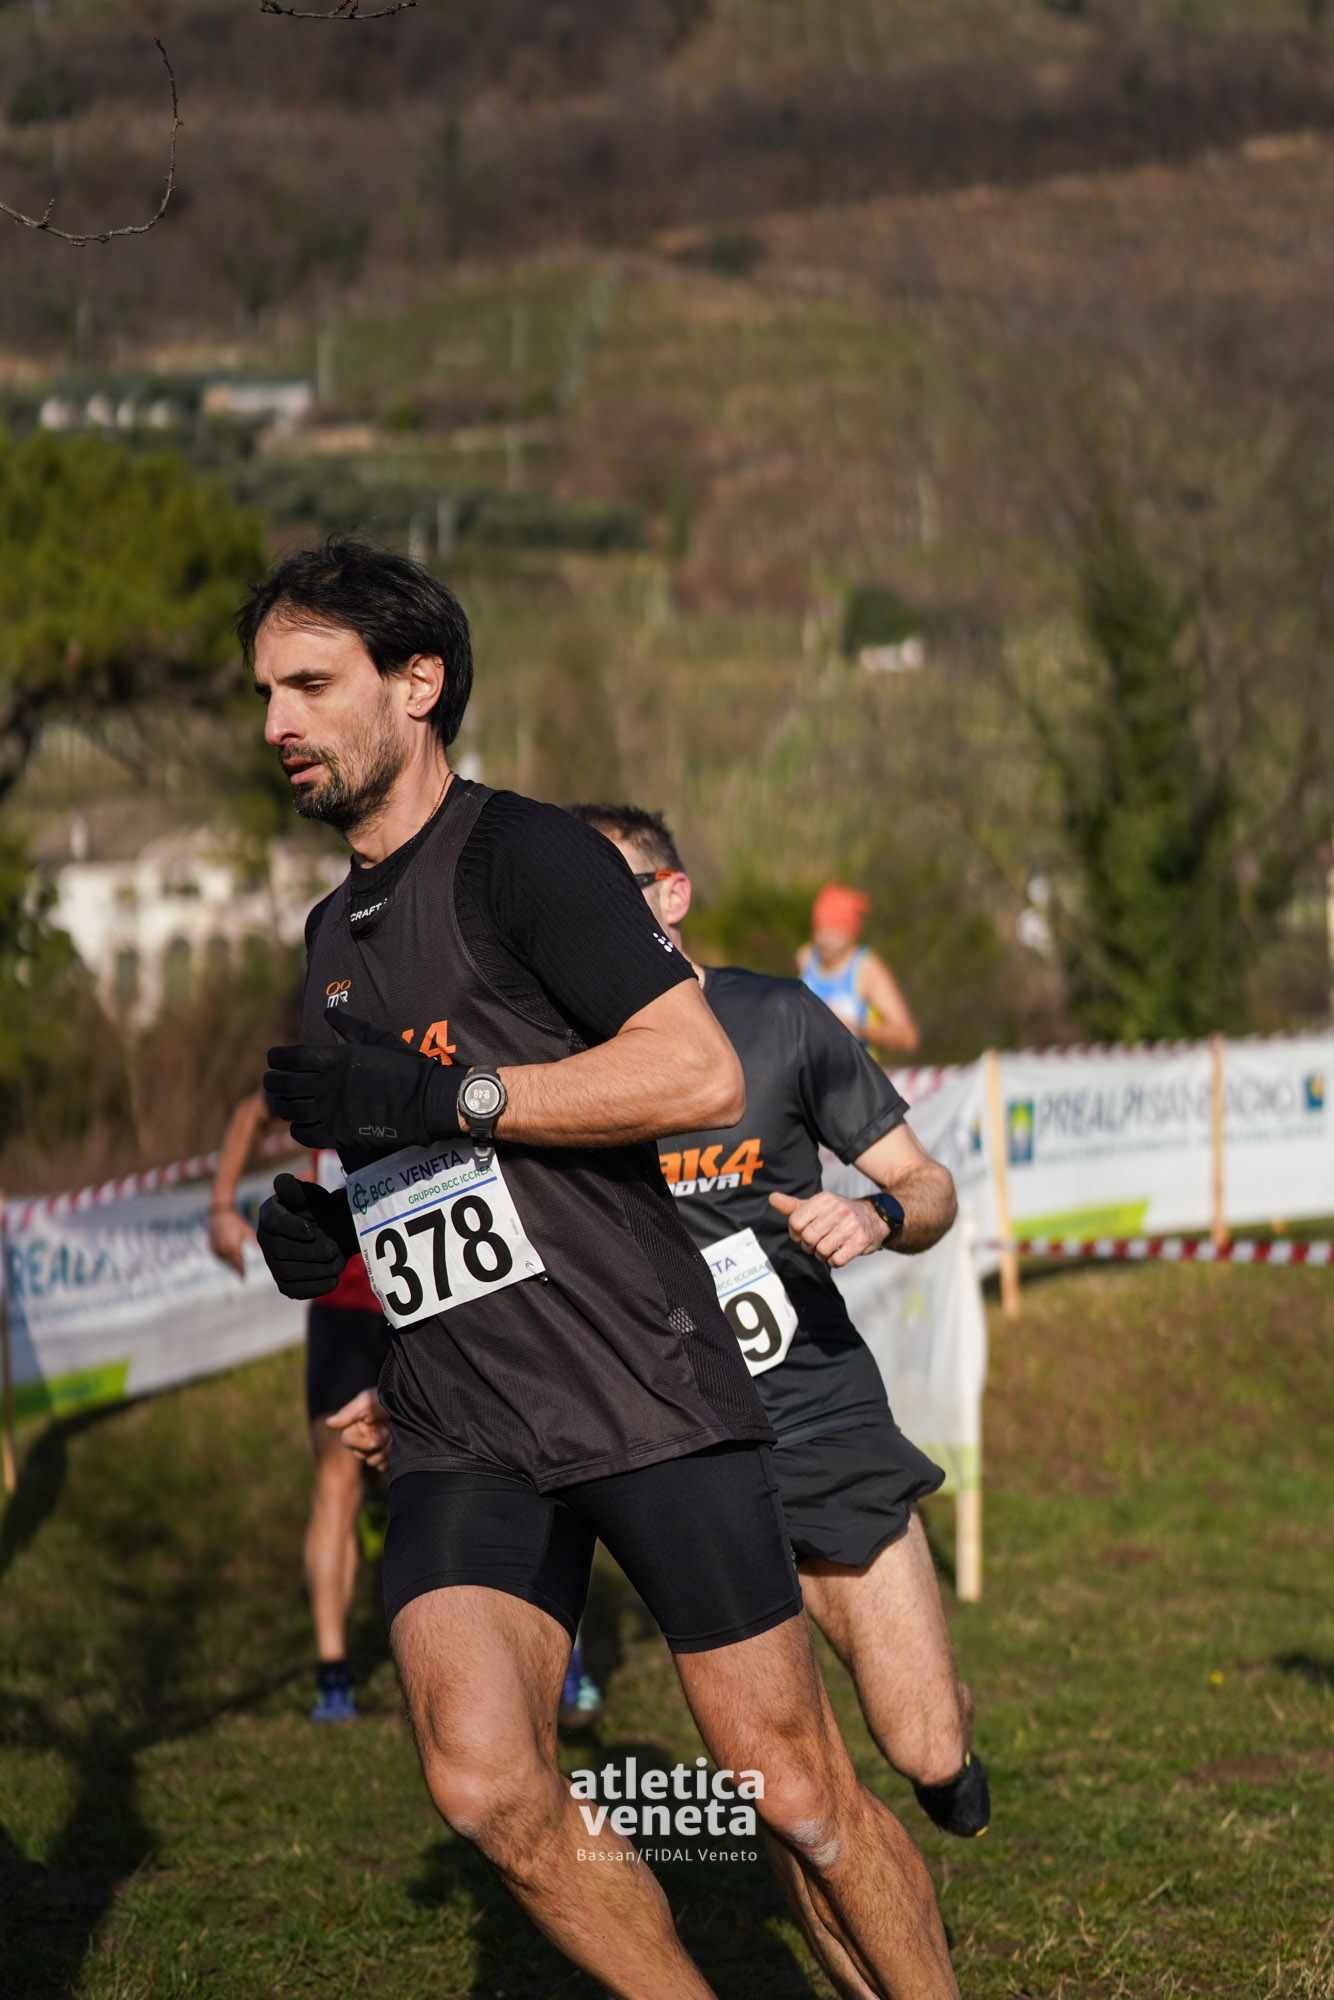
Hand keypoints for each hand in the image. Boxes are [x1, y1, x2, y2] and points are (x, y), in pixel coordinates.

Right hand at [208, 1206, 255, 1277]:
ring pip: (224, 1261)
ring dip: (230, 1264)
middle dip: (236, 1269)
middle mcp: (224, 1250)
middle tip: (241, 1275)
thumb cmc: (236, 1221)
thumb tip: (262, 1251)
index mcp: (233, 1247)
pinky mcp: (211, 1246)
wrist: (220, 1213)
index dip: (241, 1271)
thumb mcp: (247, 1230)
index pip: (238, 1263)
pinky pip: (218, 1256)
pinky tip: (228, 1260)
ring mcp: (216, 1248)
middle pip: (231, 1264)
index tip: (244, 1278)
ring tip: (236, 1268)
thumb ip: (254, 1242)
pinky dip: (223, 1259)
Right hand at [256, 1173, 358, 1299]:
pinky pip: (293, 1290)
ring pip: (287, 1272)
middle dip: (309, 1251)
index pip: (273, 1222)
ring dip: (315, 1270)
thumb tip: (281, 1181)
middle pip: (280, 1250)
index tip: (311, 1232)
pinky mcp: (284, 1282)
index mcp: (269, 1213)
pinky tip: (333, 1280)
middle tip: (334, 1249)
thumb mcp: (312, 1195)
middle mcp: (265, 1239)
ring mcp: (273, 1262)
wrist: (336, 1231)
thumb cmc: (322, 1210)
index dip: (291, 1228)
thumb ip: (297, 1189)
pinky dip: (314, 1288)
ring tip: (338, 1263)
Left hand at [264, 1013, 461, 1151]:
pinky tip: (300, 1124)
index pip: (289, 1057)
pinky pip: (304, 1134)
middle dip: (272, 1081)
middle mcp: (327, 1084)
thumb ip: (350, 1026)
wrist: (426, 1101)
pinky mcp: (338, 1135)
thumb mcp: (378, 1038)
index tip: (274, 1058)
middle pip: (282, 1083)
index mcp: (334, 1058)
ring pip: (289, 1110)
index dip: (277, 1058)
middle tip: (272, 1081)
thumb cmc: (405, 1066)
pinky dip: (297, 1129)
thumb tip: (330, 1012)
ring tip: (283, 1102)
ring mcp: (331, 1111)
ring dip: (281, 1105)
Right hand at [327, 1387, 391, 1472]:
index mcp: (357, 1425)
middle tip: (388, 1438)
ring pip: (372, 1461)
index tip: (376, 1440)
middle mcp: (365, 1436)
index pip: (348, 1441)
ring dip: (383, 1455)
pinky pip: (384, 1466)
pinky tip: (397, 1452)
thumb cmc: (388, 1396)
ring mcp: (379, 1446)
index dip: (361, 1443)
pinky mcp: (391, 1453)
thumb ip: (348, 1412)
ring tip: (395, 1442)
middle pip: (360, 1454)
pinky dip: (390, 1462)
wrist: (413, 1400)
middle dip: (374, 1449)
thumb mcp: (368, 1400)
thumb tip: (329, 1423)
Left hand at [768, 1189, 890, 1266]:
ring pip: (821, 1250)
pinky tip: (838, 1254)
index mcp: (824, 1199)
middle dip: (808, 1246)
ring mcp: (851, 1226)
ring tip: (827, 1249)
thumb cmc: (838, 1214)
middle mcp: (838, 1210)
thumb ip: (793, 1206)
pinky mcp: (860, 1241)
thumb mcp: (817, 1206)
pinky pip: (836, 1260)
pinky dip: (833, 1262)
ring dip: (821, 1255)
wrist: (874, 1218)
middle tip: (815, 1244)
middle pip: (808, 1238)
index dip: (795, 1234)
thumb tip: (771, 1198)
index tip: (803, 1234)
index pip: (795, 1222)